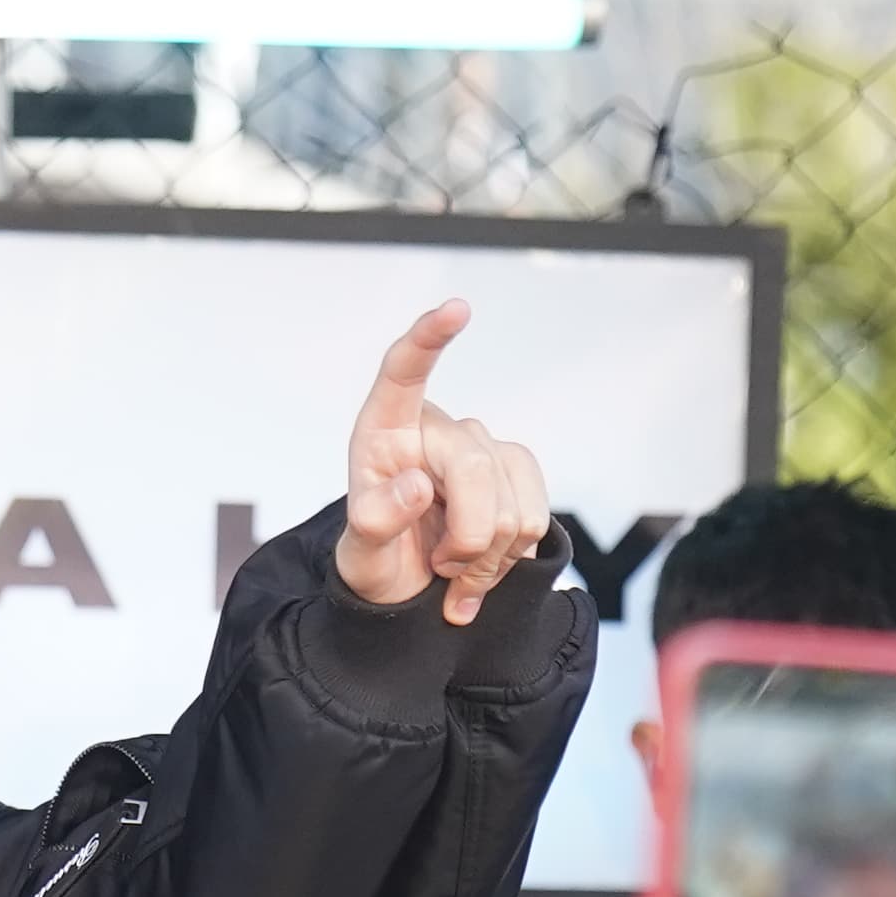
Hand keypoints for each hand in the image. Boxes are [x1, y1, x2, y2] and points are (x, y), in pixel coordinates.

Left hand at [335, 301, 549, 625]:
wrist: (408, 588)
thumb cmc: (376, 559)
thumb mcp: (359, 554)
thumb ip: (377, 519)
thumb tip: (417, 484)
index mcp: (387, 430)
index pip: (404, 370)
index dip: (428, 338)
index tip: (457, 309)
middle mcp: (439, 430)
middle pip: (475, 469)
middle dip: (465, 538)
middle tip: (438, 567)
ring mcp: (484, 450)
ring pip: (514, 507)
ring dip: (487, 558)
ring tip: (453, 568)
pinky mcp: (518, 476)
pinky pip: (536, 520)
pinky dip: (512, 558)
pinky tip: (483, 568)